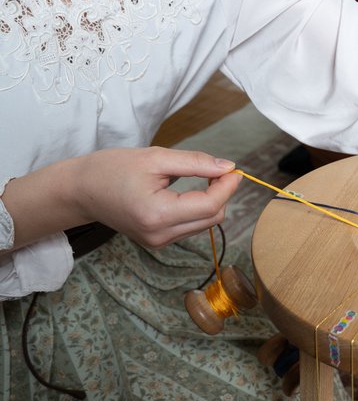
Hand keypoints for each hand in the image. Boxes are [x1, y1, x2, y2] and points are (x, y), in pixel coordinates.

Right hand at [73, 147, 242, 247]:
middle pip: (212, 218)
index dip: (228, 187)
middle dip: (223, 193)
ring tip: (205, 177)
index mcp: (157, 214)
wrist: (81, 190)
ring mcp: (158, 242)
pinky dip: (199, 209)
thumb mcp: (155, 158)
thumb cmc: (112, 169)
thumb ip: (195, 163)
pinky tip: (193, 192)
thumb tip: (228, 167)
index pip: (210, 205)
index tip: (234, 169)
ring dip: (213, 201)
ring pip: (205, 224)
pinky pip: (191, 227)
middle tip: (220, 169)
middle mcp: (160, 235)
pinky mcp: (158, 242)